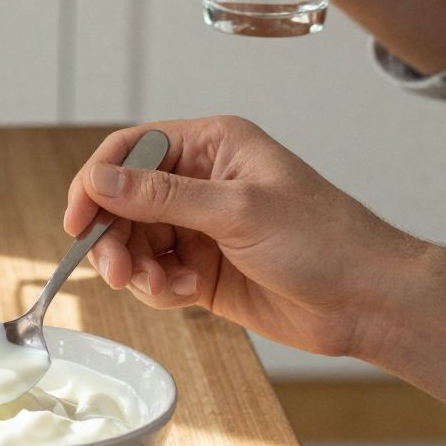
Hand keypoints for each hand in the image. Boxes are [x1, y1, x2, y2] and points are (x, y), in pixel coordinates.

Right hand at [63, 117, 418, 359]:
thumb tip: (100, 179)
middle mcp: (203, 182)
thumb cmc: (323, 240)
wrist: (367, 300)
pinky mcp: (205, 272)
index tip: (78, 221)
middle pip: (124, 202)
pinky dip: (159, 290)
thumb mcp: (237, 210)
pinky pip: (157, 276)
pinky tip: (187, 296)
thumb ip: (162, 196)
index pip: (132, 150)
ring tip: (161, 289)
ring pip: (136, 244)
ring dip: (136, 269)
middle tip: (117, 272)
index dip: (97, 182)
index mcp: (214, 146)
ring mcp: (202, 228)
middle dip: (114, 237)